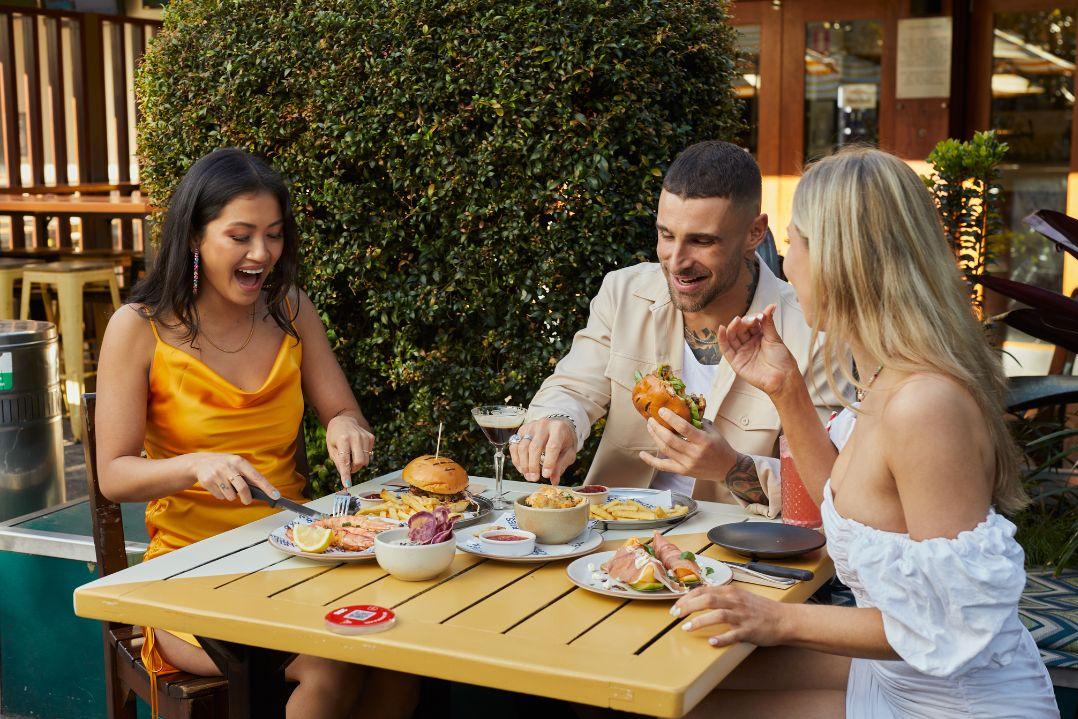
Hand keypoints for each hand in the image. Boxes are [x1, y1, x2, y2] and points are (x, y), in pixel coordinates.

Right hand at [189, 453, 280, 504]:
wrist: (200, 462)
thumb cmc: (224, 465)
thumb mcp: (236, 465)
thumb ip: (247, 476)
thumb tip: (262, 490)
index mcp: (239, 461)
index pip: (257, 477)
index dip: (267, 487)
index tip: (276, 496)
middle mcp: (228, 466)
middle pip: (243, 489)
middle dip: (247, 498)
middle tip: (247, 500)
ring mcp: (217, 474)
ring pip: (231, 495)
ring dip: (231, 496)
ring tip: (227, 487)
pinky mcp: (208, 481)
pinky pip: (220, 496)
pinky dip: (221, 495)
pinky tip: (218, 486)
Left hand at [326, 414, 374, 488]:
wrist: (343, 420)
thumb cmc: (335, 436)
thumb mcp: (331, 448)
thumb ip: (338, 462)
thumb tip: (346, 477)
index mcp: (343, 439)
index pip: (345, 460)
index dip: (346, 474)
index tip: (347, 484)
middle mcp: (355, 437)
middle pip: (360, 462)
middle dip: (354, 468)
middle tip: (348, 467)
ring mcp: (365, 436)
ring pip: (366, 460)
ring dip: (358, 463)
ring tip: (351, 457)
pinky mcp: (371, 437)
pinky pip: (369, 454)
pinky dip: (363, 456)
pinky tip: (357, 449)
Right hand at [508, 417, 576, 483]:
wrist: (559, 425)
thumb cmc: (565, 439)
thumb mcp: (569, 452)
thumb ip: (561, 465)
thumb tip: (553, 480)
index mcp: (558, 429)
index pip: (552, 446)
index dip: (548, 462)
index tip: (546, 475)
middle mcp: (543, 425)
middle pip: (534, 447)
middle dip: (533, 465)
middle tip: (534, 478)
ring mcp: (531, 427)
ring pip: (522, 447)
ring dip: (524, 464)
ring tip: (528, 476)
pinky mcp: (522, 430)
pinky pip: (514, 446)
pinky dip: (516, 459)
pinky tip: (522, 468)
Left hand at [637, 408, 735, 481]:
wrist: (728, 468)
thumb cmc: (720, 446)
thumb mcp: (712, 430)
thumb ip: (697, 421)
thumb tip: (681, 407)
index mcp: (703, 441)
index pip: (684, 428)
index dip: (670, 418)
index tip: (661, 410)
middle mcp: (694, 453)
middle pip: (670, 439)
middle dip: (657, 428)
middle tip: (651, 419)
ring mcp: (688, 464)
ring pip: (665, 450)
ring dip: (654, 437)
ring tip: (650, 427)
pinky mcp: (683, 471)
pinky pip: (663, 466)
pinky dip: (651, 461)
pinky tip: (642, 454)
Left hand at [670, 584, 791, 647]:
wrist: (784, 619)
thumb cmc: (760, 609)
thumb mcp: (740, 597)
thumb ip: (722, 596)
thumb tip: (700, 598)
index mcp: (731, 592)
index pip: (704, 590)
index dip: (687, 597)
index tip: (676, 606)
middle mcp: (735, 601)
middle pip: (707, 599)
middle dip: (688, 606)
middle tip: (675, 615)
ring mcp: (742, 616)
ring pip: (718, 614)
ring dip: (700, 621)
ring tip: (687, 628)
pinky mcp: (749, 630)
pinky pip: (733, 634)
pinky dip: (721, 638)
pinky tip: (711, 642)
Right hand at [717, 304, 800, 397]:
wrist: (782, 378)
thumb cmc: (782, 359)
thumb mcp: (774, 338)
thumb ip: (768, 323)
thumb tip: (770, 306)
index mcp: (759, 336)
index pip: (751, 324)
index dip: (753, 319)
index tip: (759, 316)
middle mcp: (749, 343)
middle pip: (740, 329)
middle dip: (743, 323)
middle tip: (750, 321)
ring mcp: (742, 352)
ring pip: (732, 337)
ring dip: (732, 328)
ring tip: (736, 321)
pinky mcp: (735, 361)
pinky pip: (726, 349)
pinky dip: (722, 339)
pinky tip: (721, 329)